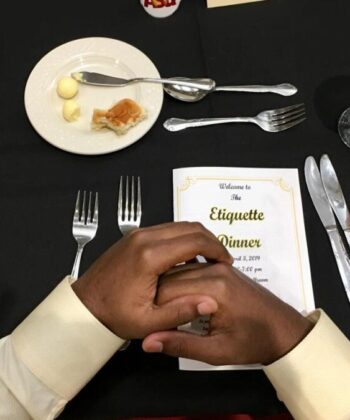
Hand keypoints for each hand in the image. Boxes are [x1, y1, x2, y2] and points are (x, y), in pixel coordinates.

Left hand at [72, 222, 231, 338]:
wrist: (85, 306)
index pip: (194, 240)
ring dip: (198, 238)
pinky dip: (183, 238)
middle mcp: (144, 238)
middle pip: (190, 227)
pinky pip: (166, 230)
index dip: (217, 249)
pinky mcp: (134, 237)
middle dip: (211, 240)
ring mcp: (138, 235)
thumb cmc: (113, 314)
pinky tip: (187, 257)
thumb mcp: (149, 322)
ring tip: (208, 258)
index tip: (226, 261)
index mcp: (149, 256)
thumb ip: (181, 312)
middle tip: (221, 258)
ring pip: (179, 225)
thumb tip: (209, 302)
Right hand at [143, 263, 313, 364]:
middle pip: (171, 277)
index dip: (154, 309)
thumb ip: (181, 344)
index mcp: (214, 289)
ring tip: (163, 309)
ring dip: (167, 288)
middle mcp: (215, 271)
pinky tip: (178, 296)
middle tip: (154, 317)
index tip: (150, 323)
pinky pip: (191, 268)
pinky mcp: (221, 268)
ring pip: (179, 270)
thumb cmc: (254, 342)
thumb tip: (149, 342)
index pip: (167, 291)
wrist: (283, 330)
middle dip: (158, 298)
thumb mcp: (217, 352)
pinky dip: (180, 281)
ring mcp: (219, 266)